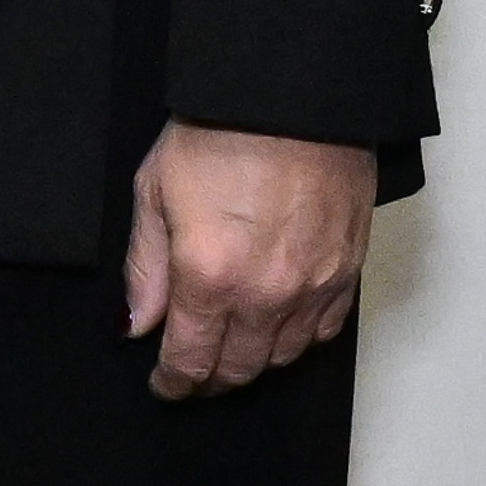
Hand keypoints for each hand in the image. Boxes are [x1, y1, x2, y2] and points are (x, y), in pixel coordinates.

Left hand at [124, 122, 372, 400]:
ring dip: (253, 363)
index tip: (164, 387)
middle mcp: (266, 293)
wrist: (293, 98)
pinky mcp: (347, 272)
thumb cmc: (219, 131)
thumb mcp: (155, 190)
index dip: (173, 383)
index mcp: (210, 275)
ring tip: (230, 351)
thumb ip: (146, 267)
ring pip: (282, 358)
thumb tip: (137, 324)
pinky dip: (296, 340)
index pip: (190, 360)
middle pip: (238, 369)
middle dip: (210, 381)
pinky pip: (322, 332)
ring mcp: (313, 287)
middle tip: (192, 376)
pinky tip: (276, 328)